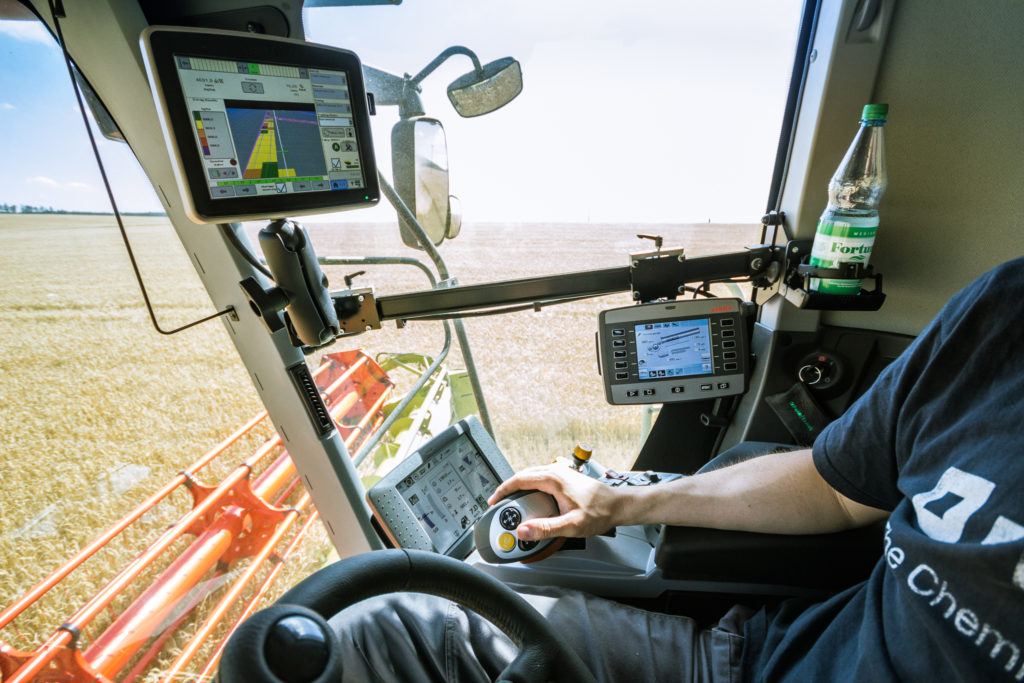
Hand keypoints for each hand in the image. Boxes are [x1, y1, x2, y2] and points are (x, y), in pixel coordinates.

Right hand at [487, 464, 625, 540]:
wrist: (618, 506)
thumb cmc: (600, 513)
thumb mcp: (571, 525)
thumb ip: (545, 528)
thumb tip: (523, 530)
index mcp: (553, 479)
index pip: (519, 479)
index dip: (503, 490)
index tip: (494, 501)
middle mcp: (556, 472)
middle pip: (523, 476)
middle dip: (508, 489)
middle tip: (500, 504)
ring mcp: (561, 473)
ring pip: (532, 476)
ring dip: (519, 488)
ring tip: (512, 503)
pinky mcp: (565, 479)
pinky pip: (540, 479)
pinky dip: (530, 487)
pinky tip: (531, 499)